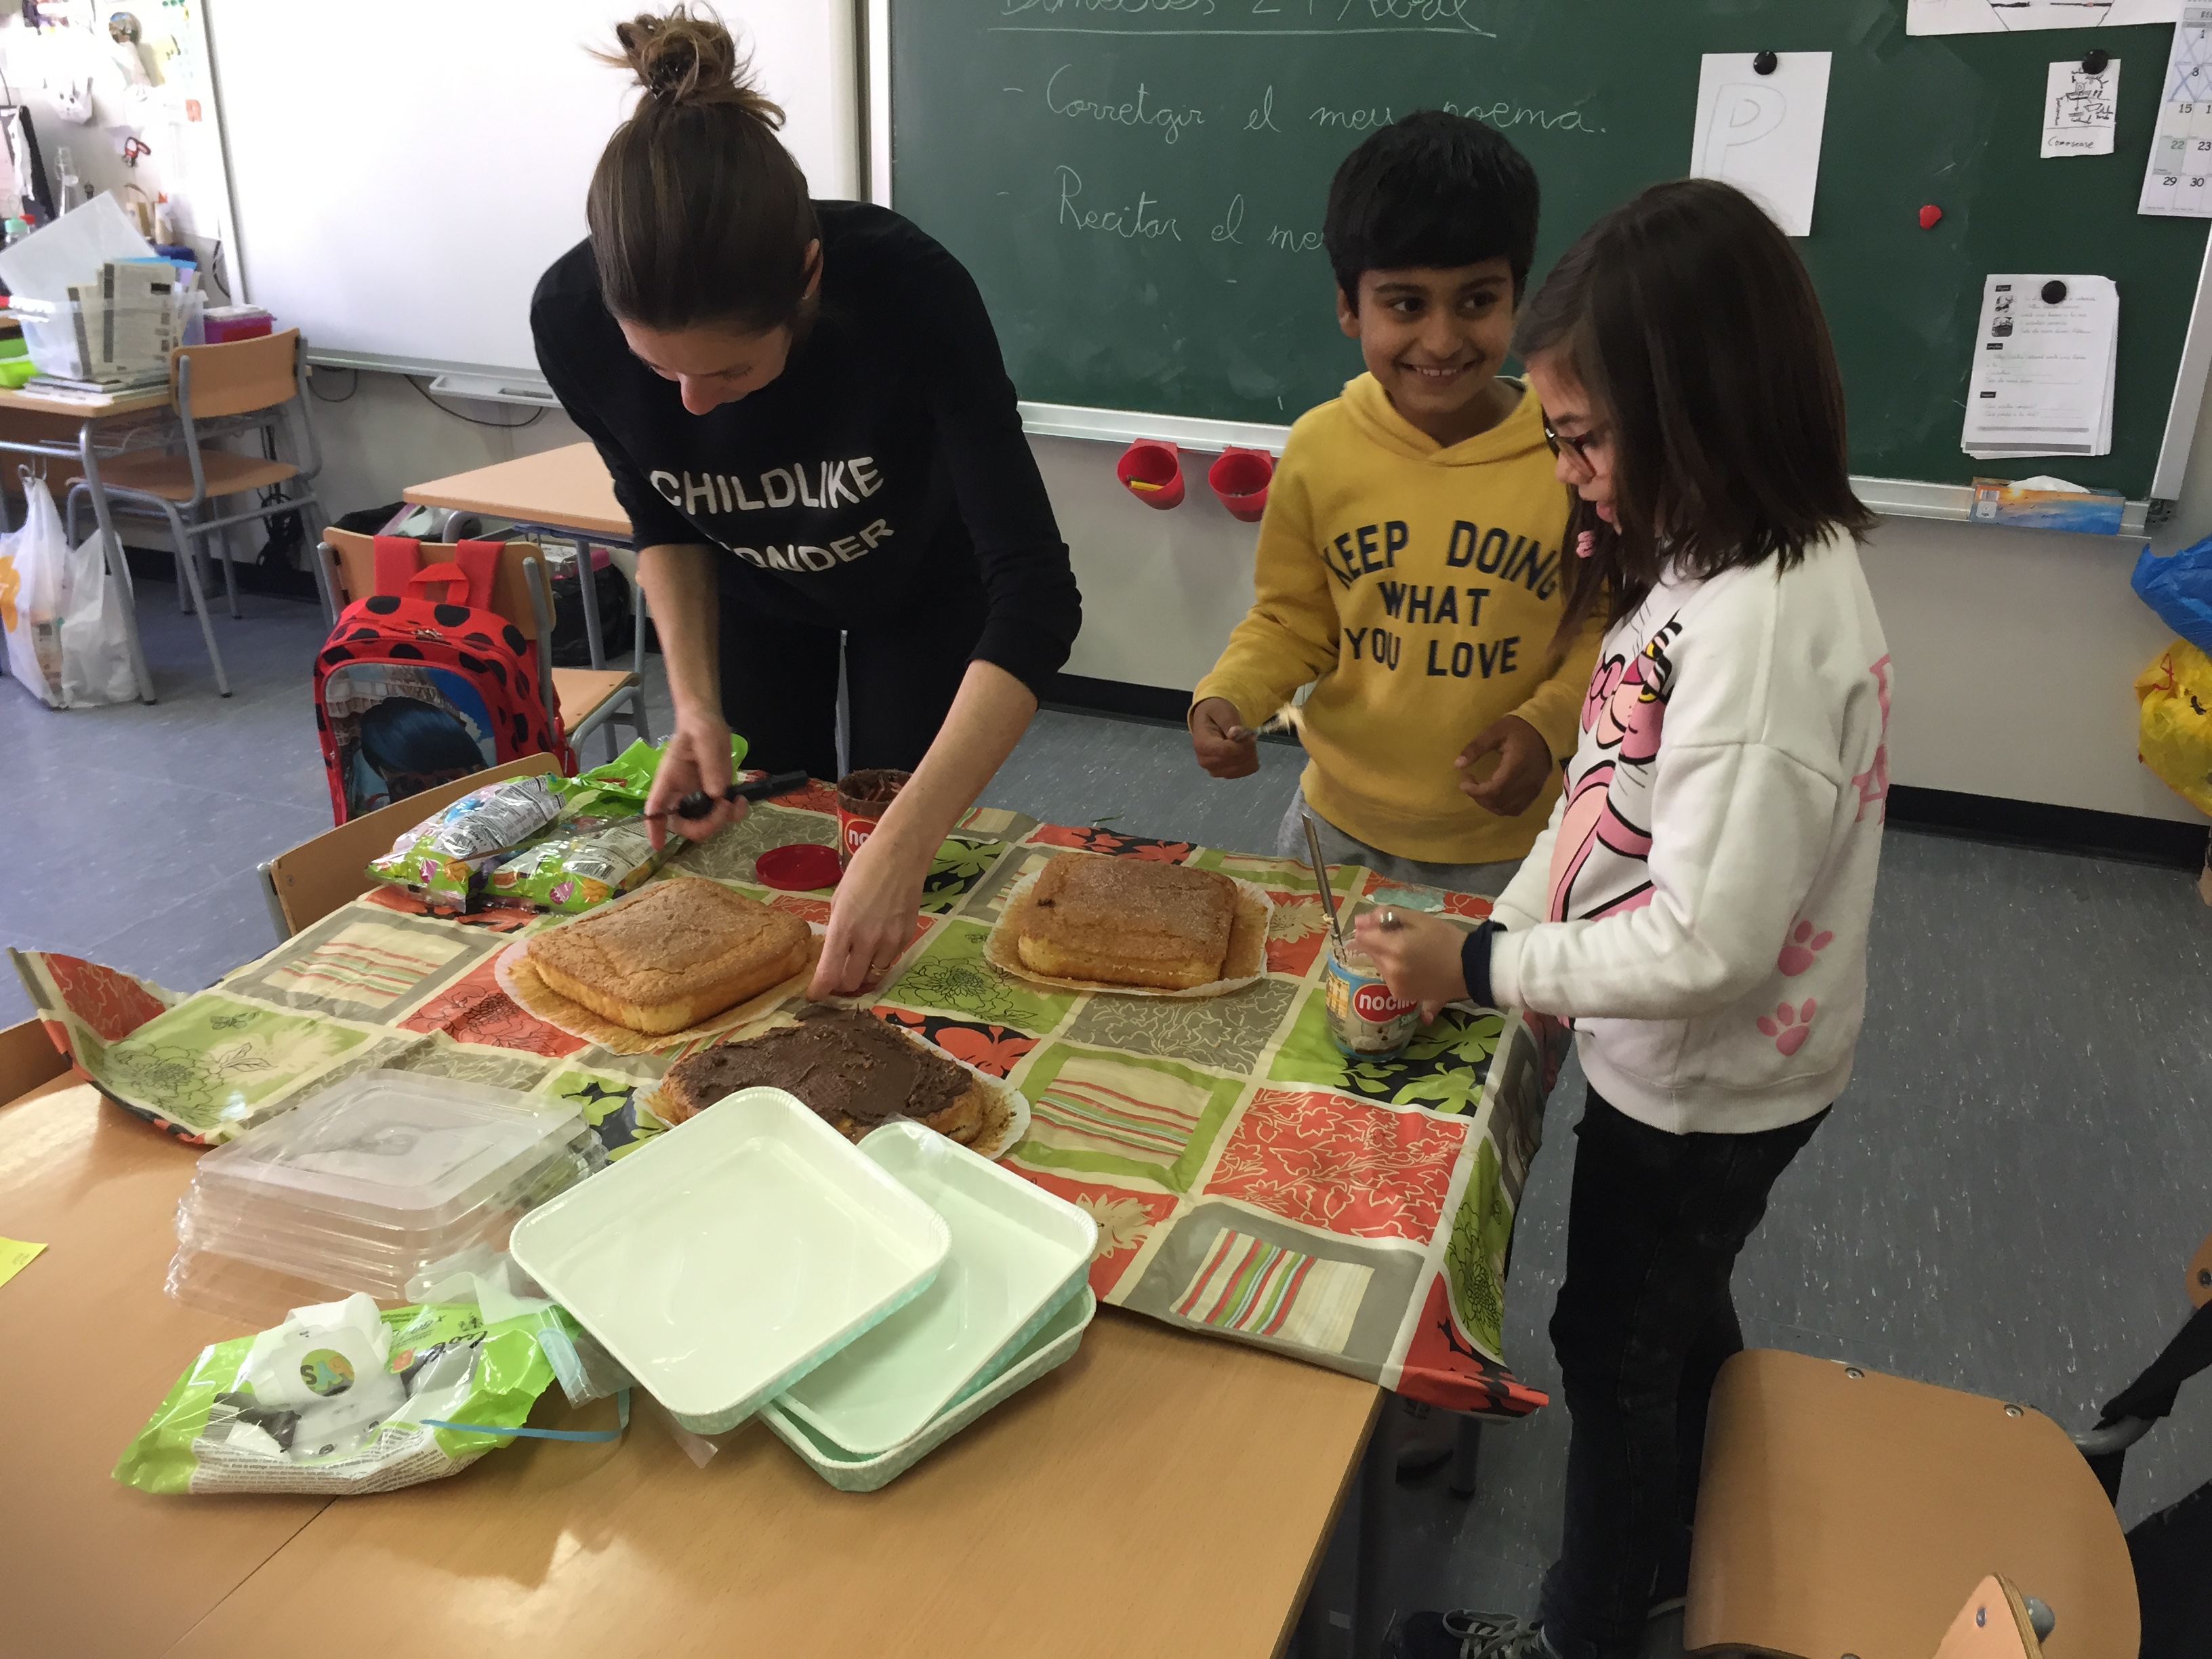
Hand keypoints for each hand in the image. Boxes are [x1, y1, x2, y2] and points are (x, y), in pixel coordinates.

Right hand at [641, 711, 746, 850]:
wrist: (709, 720)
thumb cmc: (699, 726)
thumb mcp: (705, 739)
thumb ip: (710, 765)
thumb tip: (717, 795)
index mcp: (669, 780)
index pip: (654, 808)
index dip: (654, 829)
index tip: (658, 846)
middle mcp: (681, 793)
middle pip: (683, 824)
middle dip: (703, 826)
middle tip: (722, 808)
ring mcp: (698, 796)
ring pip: (704, 824)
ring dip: (721, 820)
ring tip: (735, 801)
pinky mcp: (715, 794)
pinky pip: (723, 815)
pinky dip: (734, 813)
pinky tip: (741, 800)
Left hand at [810, 830, 926, 998]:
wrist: (901, 854)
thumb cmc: (863, 869)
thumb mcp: (839, 899)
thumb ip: (837, 929)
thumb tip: (834, 952)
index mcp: (844, 928)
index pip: (829, 973)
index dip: (819, 990)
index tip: (814, 994)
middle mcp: (867, 940)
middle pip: (852, 982)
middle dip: (842, 983)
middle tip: (838, 975)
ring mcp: (890, 941)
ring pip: (873, 974)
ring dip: (864, 971)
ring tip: (861, 956)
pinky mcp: (907, 937)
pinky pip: (890, 960)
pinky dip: (881, 958)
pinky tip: (879, 941)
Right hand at [1190, 697, 1258, 778]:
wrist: (1210, 720)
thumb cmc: (1215, 713)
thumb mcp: (1221, 709)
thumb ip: (1228, 720)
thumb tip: (1234, 733)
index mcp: (1202, 744)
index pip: (1225, 751)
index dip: (1242, 745)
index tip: (1251, 734)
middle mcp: (1205, 761)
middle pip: (1234, 761)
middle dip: (1247, 748)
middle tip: (1250, 735)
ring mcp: (1214, 770)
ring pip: (1241, 769)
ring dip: (1249, 754)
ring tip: (1247, 741)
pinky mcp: (1224, 774)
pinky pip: (1244, 772)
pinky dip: (1250, 761)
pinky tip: (1246, 750)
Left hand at [1352, 907, 1467, 1006]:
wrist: (1470, 969)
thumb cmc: (1446, 939)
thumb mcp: (1419, 919)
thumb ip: (1387, 916)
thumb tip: (1359, 921)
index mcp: (1394, 948)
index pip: (1362, 937)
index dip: (1367, 928)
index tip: (1377, 924)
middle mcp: (1390, 969)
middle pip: (1370, 951)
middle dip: (1379, 942)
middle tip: (1401, 936)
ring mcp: (1394, 985)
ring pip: (1378, 964)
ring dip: (1386, 956)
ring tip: (1410, 952)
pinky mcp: (1400, 995)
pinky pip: (1388, 977)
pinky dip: (1394, 969)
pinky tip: (1412, 965)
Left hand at [1456, 714, 1551, 817]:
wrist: (1547, 730)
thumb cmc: (1519, 729)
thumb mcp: (1495, 731)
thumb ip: (1476, 748)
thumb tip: (1457, 765)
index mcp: (1516, 766)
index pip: (1493, 790)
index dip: (1475, 791)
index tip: (1464, 780)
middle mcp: (1526, 782)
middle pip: (1499, 803)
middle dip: (1479, 797)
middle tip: (1470, 784)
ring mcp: (1533, 789)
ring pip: (1507, 809)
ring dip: (1489, 804)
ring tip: (1481, 790)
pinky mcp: (1536, 792)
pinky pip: (1517, 809)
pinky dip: (1502, 807)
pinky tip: (1495, 795)